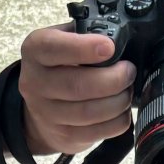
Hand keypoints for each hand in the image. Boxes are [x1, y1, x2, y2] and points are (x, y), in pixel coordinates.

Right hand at [19, 23, 136, 157]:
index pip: (54, 48)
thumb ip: (85, 31)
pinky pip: (97, 132)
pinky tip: (121, 110)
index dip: (84, 48)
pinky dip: (117, 121)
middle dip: (113, 79)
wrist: (40, 108)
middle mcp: (35, 82)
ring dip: (117, 101)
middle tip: (129, 71)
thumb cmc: (60, 65)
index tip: (109, 47)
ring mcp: (47, 114)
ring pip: (89, 112)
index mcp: (35, 51)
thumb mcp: (63, 38)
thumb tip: (122, 27)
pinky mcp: (63, 136)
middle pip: (77, 85)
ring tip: (127, 90)